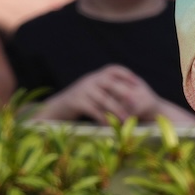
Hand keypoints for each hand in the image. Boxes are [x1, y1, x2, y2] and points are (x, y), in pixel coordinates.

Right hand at [41, 65, 157, 123]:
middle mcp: (90, 80)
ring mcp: (83, 90)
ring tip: (126, 120)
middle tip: (136, 102)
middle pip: (110, 83)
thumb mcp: (92, 89)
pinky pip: (93, 110)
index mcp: (96, 75)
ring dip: (116, 110)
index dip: (126, 74)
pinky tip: (110, 125)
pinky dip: (103, 118)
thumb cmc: (81, 100)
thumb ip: (106, 88)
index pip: (114, 69)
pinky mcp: (77, 102)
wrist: (57, 107)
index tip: (137, 82)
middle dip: (124, 92)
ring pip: (103, 99)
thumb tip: (128, 91)